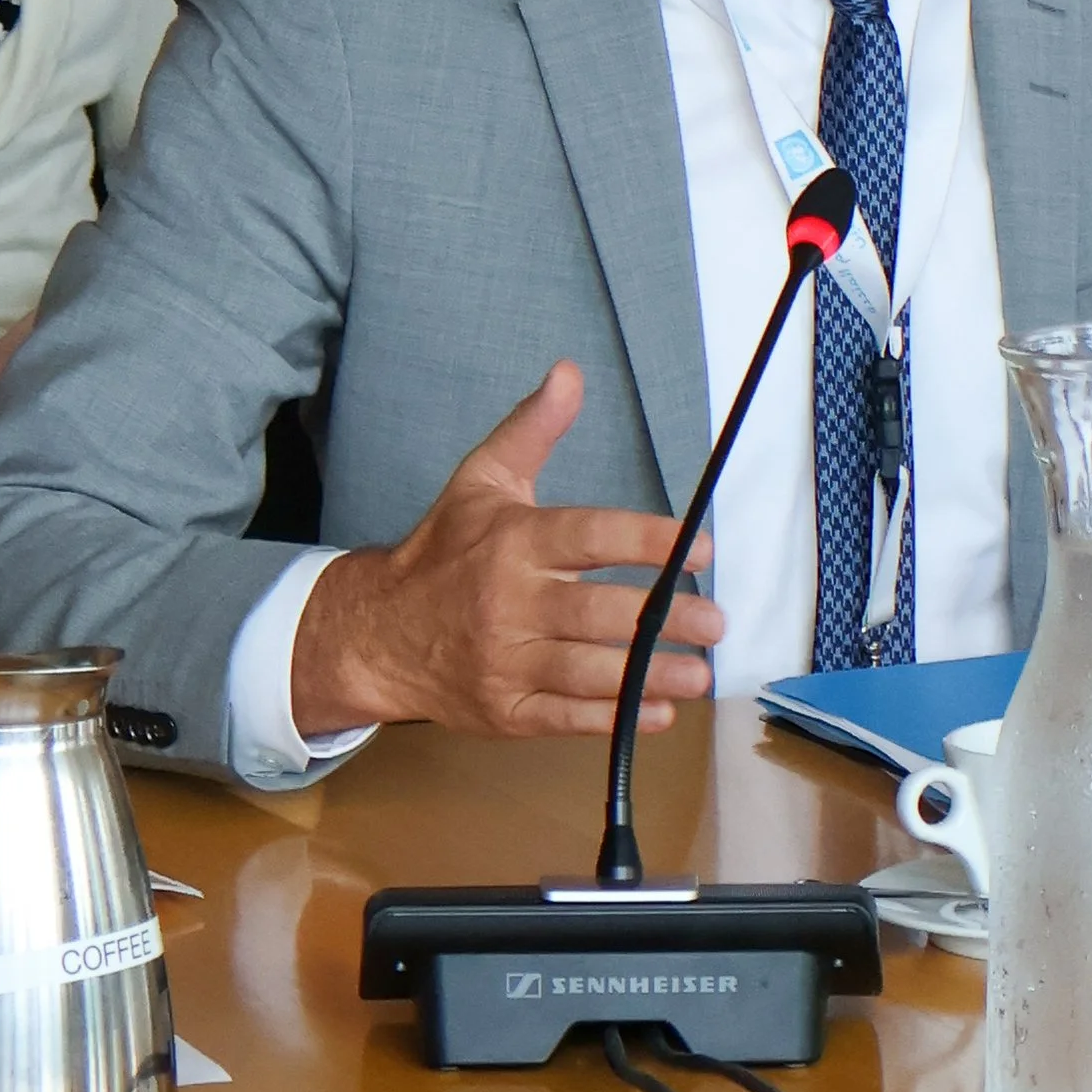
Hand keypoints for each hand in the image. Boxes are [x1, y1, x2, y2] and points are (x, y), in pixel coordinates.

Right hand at [289, 359, 724, 739]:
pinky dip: (611, 719)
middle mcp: (510, 603)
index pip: (590, 537)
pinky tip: (656, 714)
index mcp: (514, 542)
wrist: (377, 633)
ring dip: (649, 675)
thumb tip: (569, 372)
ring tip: (699, 674)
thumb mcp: (482, 480)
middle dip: (663, 618)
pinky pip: (565, 718)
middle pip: (598, 611)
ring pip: (588, 670)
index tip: (700, 549)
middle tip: (714, 621)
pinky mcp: (504, 711)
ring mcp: (506, 662)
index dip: (648, 540)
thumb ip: (532, 429)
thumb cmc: (443, 552)